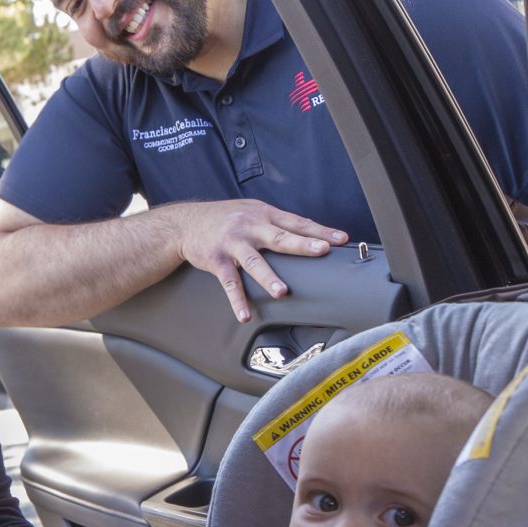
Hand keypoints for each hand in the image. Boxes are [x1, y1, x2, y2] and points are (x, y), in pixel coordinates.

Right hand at [147, 200, 347, 323]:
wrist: (186, 223)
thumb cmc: (225, 219)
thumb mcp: (252, 212)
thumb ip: (277, 223)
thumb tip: (309, 235)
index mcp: (263, 214)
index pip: (296, 222)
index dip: (319, 231)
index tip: (341, 239)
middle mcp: (250, 227)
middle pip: (279, 236)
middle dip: (301, 244)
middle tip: (322, 250)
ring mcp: (233, 244)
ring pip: (254, 261)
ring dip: (268, 277)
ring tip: (282, 292)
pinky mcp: (217, 260)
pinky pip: (230, 283)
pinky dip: (237, 300)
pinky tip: (244, 315)